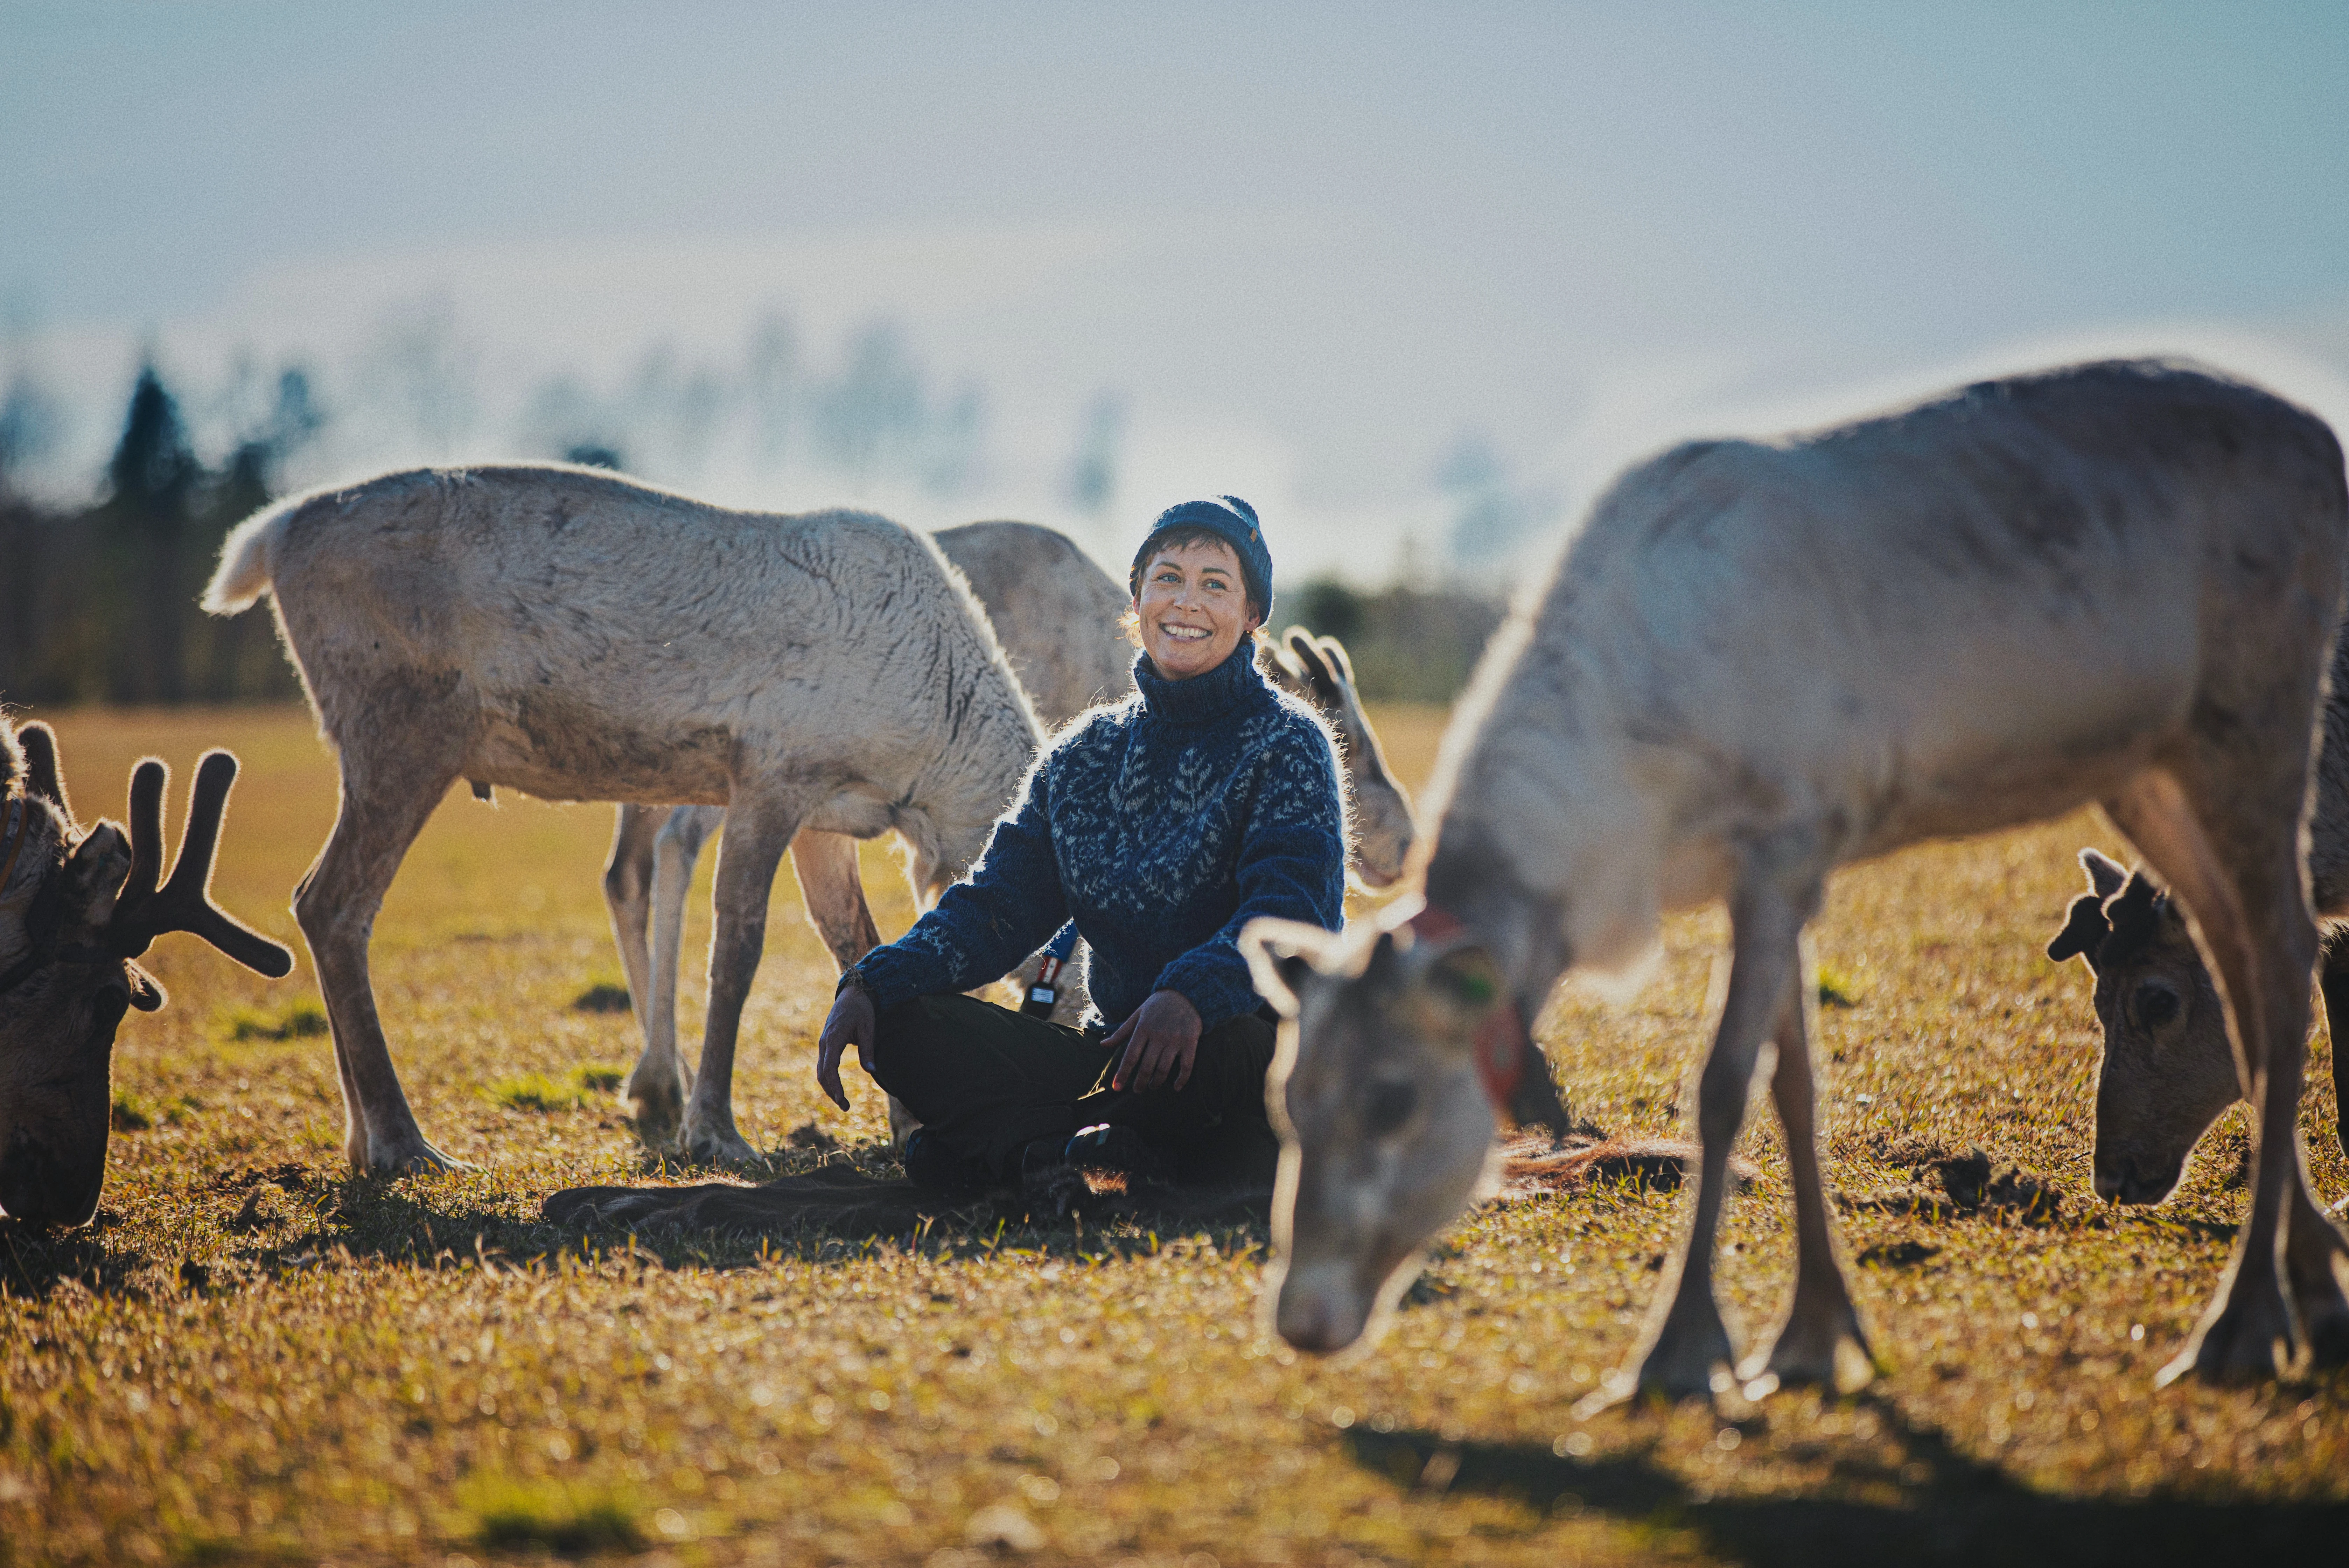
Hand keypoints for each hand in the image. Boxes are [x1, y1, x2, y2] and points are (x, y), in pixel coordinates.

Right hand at [815, 985, 876, 1110]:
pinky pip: (823, 1064)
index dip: (835, 1087)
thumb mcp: (868, 1028)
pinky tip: (836, 1088)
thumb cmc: (862, 1009)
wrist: (852, 993)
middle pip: (823, 1074)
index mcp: (834, 1038)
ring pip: (821, 1071)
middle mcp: (825, 1042)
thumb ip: (868, 1050)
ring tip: (843, 1101)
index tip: (843, 1101)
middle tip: (846, 1107)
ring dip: (829, 1087)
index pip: (830, 1068)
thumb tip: (871, 1072)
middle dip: (832, 1092)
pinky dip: (828, 1078)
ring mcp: (823, 1043)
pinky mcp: (826, 1043)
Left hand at [1105, 989, 1202, 1092]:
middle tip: (1137, 1090)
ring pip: (1163, 1068)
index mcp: (1143, 1029)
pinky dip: (1181, 1079)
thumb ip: (1121, 1033)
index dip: (1123, 1073)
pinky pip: (1186, 1065)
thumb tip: (1102, 1045)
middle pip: (1146, 1066)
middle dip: (1139, 1082)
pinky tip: (1176, 1087)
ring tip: (1152, 1086)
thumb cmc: (1158, 1005)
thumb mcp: (1137, 1015)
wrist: (1185, 992)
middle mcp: (1158, 1036)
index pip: (1130, 1056)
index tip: (1116, 1087)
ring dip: (1156, 1082)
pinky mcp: (1190, 1041)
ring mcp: (1175, 1039)